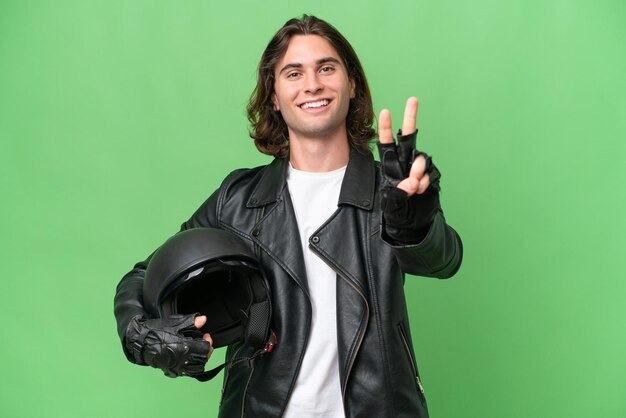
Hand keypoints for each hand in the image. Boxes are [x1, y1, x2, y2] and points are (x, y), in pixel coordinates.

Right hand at [125, 313, 212, 377]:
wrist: (140, 341)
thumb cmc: (155, 331)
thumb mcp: (175, 323)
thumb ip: (191, 322)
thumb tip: (203, 319)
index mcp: (183, 347)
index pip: (205, 349)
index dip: (208, 341)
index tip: (205, 335)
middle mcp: (181, 360)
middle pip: (203, 360)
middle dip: (206, 350)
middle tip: (203, 342)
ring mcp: (176, 367)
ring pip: (197, 369)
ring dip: (201, 360)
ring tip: (198, 351)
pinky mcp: (171, 371)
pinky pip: (187, 373)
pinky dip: (192, 367)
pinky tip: (190, 358)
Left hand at [377, 97, 440, 242]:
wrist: (415, 226)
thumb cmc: (398, 215)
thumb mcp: (391, 208)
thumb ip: (398, 195)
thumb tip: (411, 182)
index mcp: (390, 167)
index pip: (387, 144)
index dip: (386, 128)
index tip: (385, 112)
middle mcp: (405, 164)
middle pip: (408, 137)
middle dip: (410, 117)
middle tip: (412, 99)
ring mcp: (419, 169)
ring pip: (420, 158)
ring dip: (417, 170)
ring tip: (414, 186)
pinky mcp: (431, 176)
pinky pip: (430, 173)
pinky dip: (425, 182)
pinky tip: (420, 190)